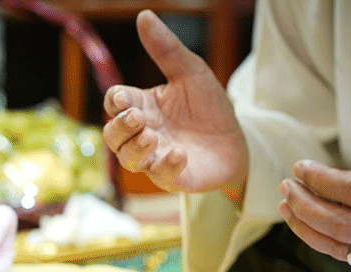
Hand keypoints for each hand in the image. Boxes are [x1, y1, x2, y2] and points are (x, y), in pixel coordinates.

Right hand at [102, 10, 247, 207]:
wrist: (237, 141)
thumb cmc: (209, 108)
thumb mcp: (191, 73)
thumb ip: (166, 50)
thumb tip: (144, 16)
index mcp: (143, 106)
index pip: (115, 104)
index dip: (114, 101)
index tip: (123, 97)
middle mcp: (144, 134)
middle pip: (113, 135)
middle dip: (119, 127)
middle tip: (138, 118)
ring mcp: (156, 157)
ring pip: (128, 159)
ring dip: (136, 149)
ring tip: (152, 137)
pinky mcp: (174, 177)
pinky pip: (160, 176)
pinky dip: (166, 166)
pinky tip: (179, 154)